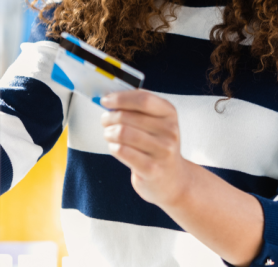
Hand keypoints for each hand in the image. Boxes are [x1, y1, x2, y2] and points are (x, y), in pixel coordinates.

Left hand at [100, 90, 191, 207]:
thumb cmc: (158, 146)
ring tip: (109, 135)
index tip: (106, 100)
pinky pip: (122, 151)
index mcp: (169, 113)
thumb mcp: (157, 123)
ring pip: (122, 132)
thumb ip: (137, 109)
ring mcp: (162, 150)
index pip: (143, 99)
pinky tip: (116, 148)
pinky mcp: (152, 168)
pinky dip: (113, 147)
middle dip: (109, 117)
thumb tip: (110, 99)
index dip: (121, 98)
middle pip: (128, 116)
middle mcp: (169, 130)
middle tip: (105, 120)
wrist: (173, 180)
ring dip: (109, 132)